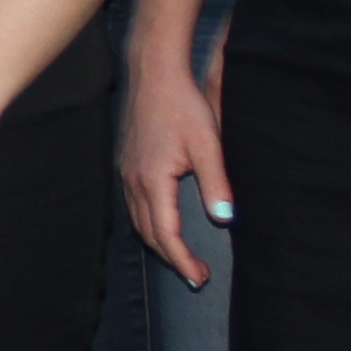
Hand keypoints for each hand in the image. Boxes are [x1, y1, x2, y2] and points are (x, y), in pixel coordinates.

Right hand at [121, 45, 232, 285]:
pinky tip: (164, 224)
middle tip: (197, 275)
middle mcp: (133, 182)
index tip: (200, 277)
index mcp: (153, 181)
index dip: (182, 260)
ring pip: (138, 221)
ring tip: (183, 257)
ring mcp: (126, 174)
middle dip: (172, 258)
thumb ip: (216, 183)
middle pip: (148, 234)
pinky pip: (134, 206)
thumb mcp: (208, 143)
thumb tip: (224, 218)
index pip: (165, 234)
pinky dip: (150, 224)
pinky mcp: (127, 165)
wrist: (154, 73)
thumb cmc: (183, 105)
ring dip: (160, 243)